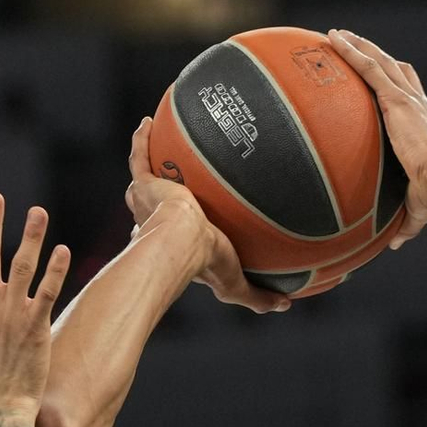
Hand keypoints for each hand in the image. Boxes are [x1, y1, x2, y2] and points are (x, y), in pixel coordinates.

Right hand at [126, 120, 289, 313]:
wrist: (184, 242)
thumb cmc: (207, 265)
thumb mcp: (237, 285)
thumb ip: (259, 296)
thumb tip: (286, 305)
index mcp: (171, 248)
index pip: (169, 241)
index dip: (173, 237)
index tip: (184, 230)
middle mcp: (154, 225)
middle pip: (153, 211)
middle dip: (155, 202)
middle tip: (169, 188)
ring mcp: (148, 203)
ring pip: (143, 182)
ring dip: (147, 166)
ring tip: (157, 147)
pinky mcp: (145, 185)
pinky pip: (140, 157)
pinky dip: (141, 140)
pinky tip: (148, 121)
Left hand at [326, 28, 426, 244]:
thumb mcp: (416, 209)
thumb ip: (404, 222)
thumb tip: (394, 244)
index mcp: (424, 123)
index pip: (409, 93)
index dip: (396, 81)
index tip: (382, 75)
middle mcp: (418, 104)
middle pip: (394, 68)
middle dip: (374, 54)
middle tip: (354, 44)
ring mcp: (406, 98)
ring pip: (379, 61)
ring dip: (358, 46)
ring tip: (337, 36)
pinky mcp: (396, 98)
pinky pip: (368, 67)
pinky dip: (352, 51)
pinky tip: (334, 40)